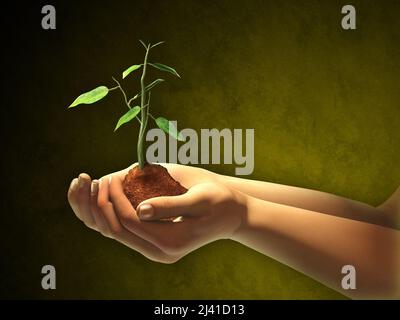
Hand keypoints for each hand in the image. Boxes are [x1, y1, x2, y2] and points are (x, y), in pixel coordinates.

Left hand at [67, 163, 245, 262]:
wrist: (230, 214)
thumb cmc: (219, 201)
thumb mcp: (200, 199)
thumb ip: (170, 205)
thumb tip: (138, 209)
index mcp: (172, 241)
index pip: (131, 221)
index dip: (116, 199)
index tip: (110, 177)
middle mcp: (160, 252)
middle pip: (117, 231)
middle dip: (100, 206)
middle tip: (92, 180)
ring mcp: (155, 250)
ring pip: (116, 233)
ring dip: (99, 211)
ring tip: (89, 187)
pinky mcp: (153, 243)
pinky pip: (123, 231)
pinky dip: (109, 214)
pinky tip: (103, 196)